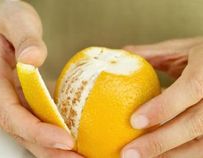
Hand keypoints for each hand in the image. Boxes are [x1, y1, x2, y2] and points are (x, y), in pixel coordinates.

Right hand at [0, 1, 81, 157]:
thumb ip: (26, 38)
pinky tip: (67, 139)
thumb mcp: (17, 19)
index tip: (65, 141)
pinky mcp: (15, 100)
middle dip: (48, 148)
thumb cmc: (6, 18)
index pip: (11, 114)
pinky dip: (48, 133)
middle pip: (19, 131)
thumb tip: (33, 60)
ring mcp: (3, 100)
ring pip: (25, 131)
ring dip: (50, 146)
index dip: (37, 131)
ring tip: (76, 155)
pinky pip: (31, 121)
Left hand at [121, 37, 202, 157]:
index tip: (134, 121)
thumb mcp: (186, 49)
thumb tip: (125, 53)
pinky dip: (183, 155)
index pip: (191, 89)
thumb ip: (156, 54)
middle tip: (129, 153)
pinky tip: (163, 157)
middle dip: (160, 142)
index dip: (163, 107)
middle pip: (195, 124)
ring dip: (170, 155)